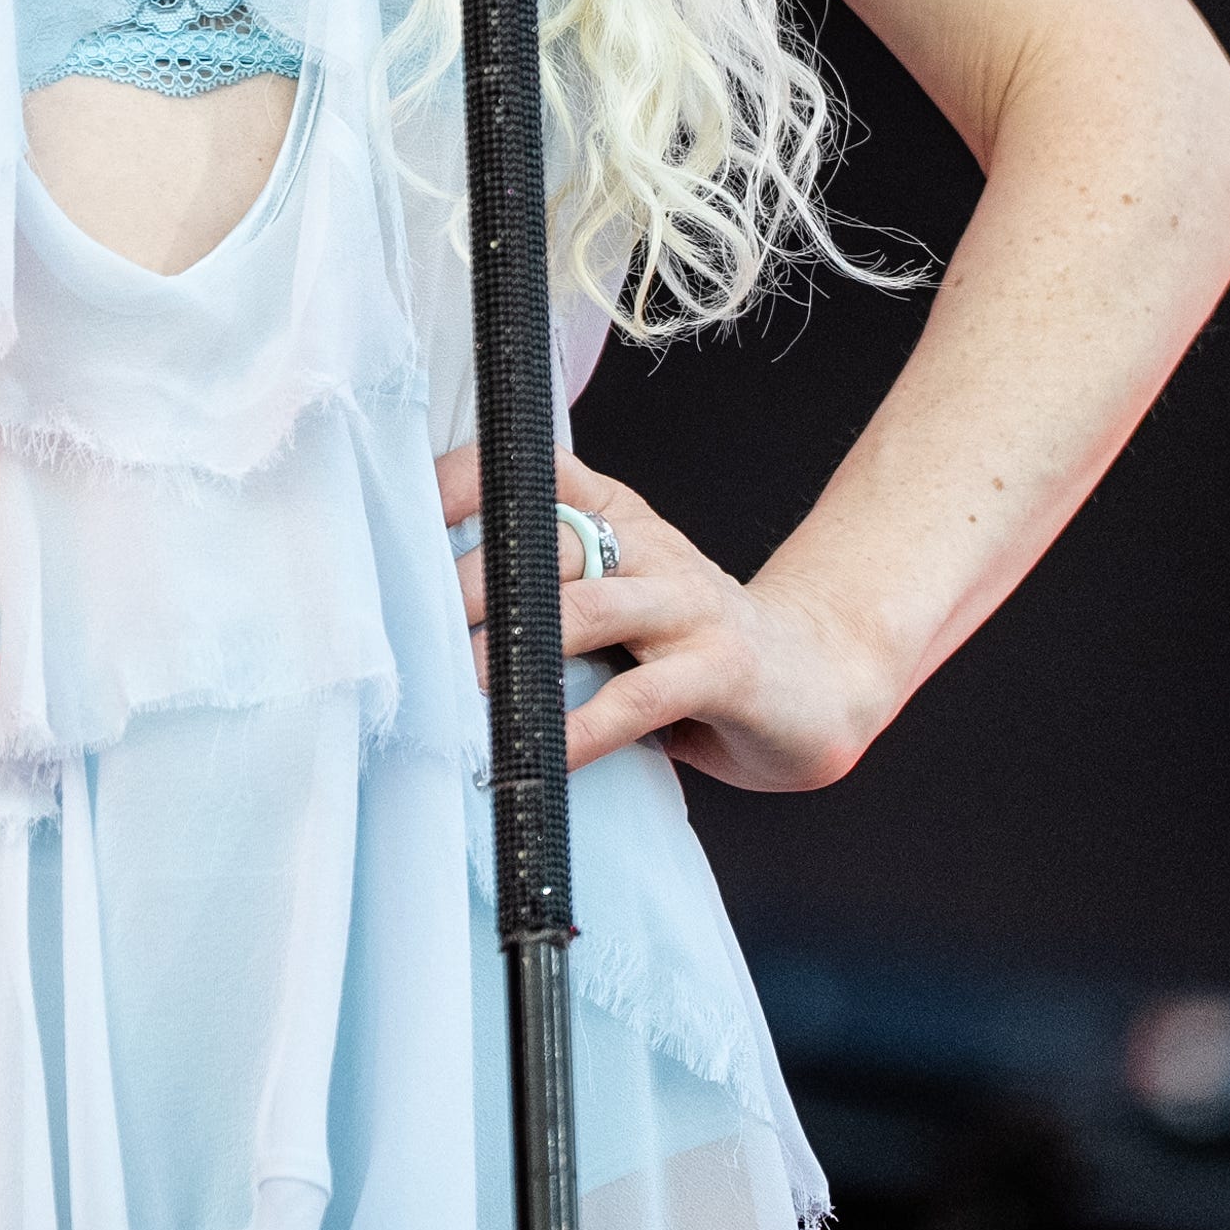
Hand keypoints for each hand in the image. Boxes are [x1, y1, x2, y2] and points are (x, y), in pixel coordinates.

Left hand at [439, 445, 888, 790]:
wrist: (821, 677)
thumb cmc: (694, 646)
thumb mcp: (620, 604)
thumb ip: (551, 597)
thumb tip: (431, 623)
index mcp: (621, 518)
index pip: (540, 474)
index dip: (473, 483)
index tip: (408, 514)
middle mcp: (651, 548)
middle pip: (550, 543)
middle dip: (474, 581)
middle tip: (412, 620)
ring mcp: (689, 606)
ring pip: (590, 609)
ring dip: (518, 646)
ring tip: (462, 682)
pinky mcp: (722, 669)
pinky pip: (640, 699)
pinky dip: (584, 728)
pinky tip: (543, 755)